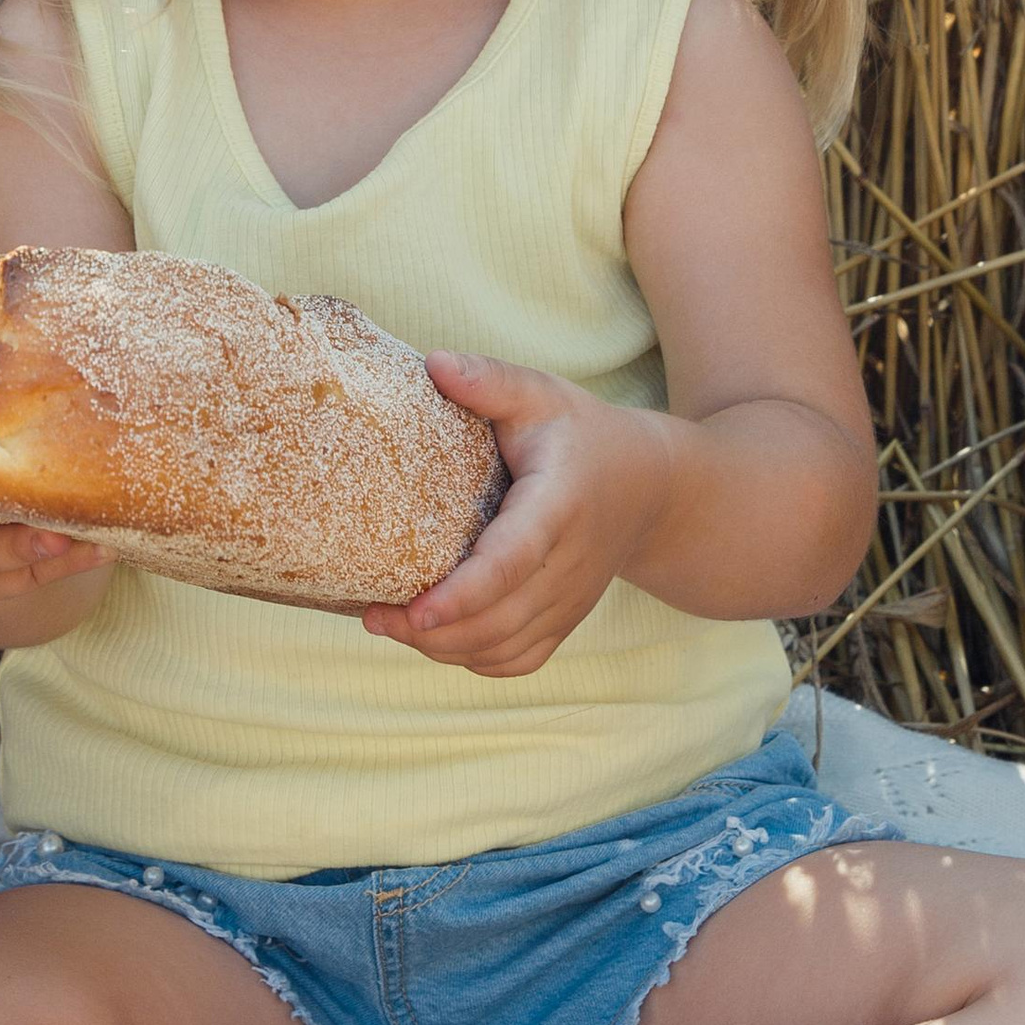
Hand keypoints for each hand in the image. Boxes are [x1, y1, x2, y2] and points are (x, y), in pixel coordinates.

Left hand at [359, 352, 674, 678]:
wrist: (651, 487)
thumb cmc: (582, 435)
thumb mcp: (541, 394)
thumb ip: (490, 379)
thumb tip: (432, 364)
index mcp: (559, 504)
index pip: (512, 561)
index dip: (463, 593)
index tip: (415, 610)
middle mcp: (569, 562)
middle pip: (500, 619)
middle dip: (433, 631)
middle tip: (373, 616)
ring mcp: (570, 599)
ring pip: (505, 648)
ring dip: (445, 649)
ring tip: (391, 625)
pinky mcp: (566, 619)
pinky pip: (520, 659)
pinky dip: (475, 659)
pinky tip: (437, 639)